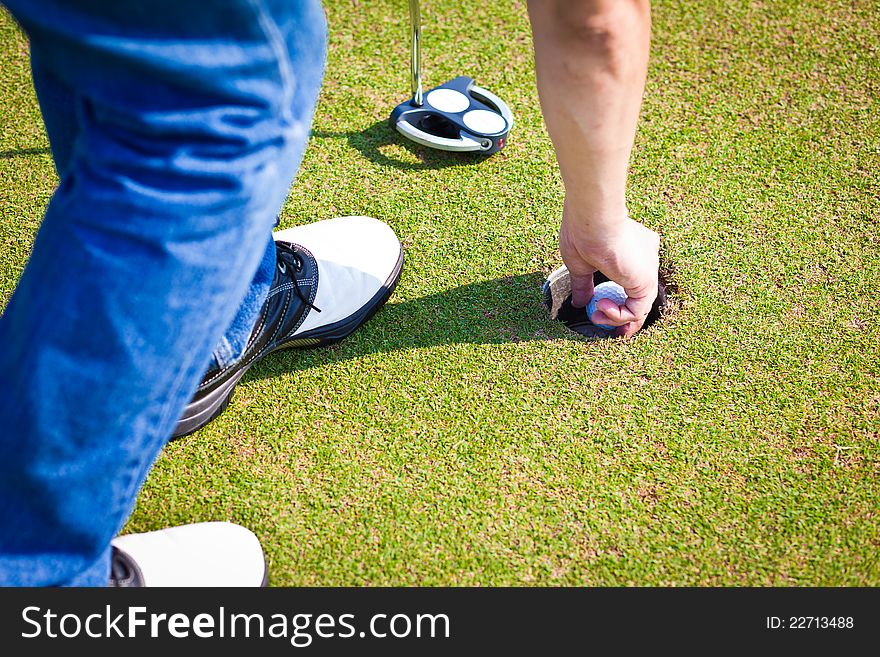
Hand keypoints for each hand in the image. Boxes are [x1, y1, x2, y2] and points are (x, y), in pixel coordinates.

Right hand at [559, 206, 659, 338]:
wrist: (591, 221)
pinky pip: (636, 310)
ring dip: (616, 318)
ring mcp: (648, 268)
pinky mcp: (646, 281)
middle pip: (640, 296)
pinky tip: (601, 306)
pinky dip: (618, 316)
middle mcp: (645, 257)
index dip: (622, 299)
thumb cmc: (582, 233)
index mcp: (632, 248)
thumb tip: (580, 303)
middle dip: (627, 319)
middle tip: (615, 334)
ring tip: (596, 315)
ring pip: (639, 306)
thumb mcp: (580, 265)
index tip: (605, 311)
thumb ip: (583, 285)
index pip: (633, 280)